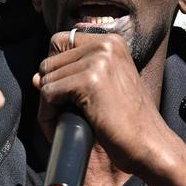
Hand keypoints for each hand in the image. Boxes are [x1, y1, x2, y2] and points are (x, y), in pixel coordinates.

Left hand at [33, 30, 185, 185]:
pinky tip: (59, 128)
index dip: (54, 70)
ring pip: (46, 78)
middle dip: (48, 90)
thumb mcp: (103, 87)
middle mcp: (105, 44)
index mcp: (111, 41)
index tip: (62, 95)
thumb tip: (36, 77)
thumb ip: (73, 75)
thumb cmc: (127, 122)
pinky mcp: (90, 80)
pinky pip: (48, 94)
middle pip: (49, 61)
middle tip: (60, 116)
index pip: (59, 42)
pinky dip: (47, 115)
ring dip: (47, 106)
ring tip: (61, 124)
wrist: (149, 144)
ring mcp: (99, 60)